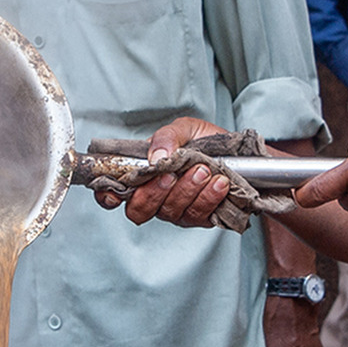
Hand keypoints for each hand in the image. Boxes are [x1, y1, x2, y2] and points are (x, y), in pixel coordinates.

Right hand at [113, 117, 234, 227]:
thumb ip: (166, 138)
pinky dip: (209, 197)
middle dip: (155, 192)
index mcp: (143, 175)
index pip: (114, 194)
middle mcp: (156, 197)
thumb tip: (156, 158)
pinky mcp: (200, 217)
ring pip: (171, 211)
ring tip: (203, 169)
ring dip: (187, 190)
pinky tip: (219, 182)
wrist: (239, 153)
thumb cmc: (205, 141)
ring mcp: (177, 210)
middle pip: (139, 210)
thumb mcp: (184, 129)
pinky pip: (199, 214)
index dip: (108, 196)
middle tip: (172, 173)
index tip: (115, 192)